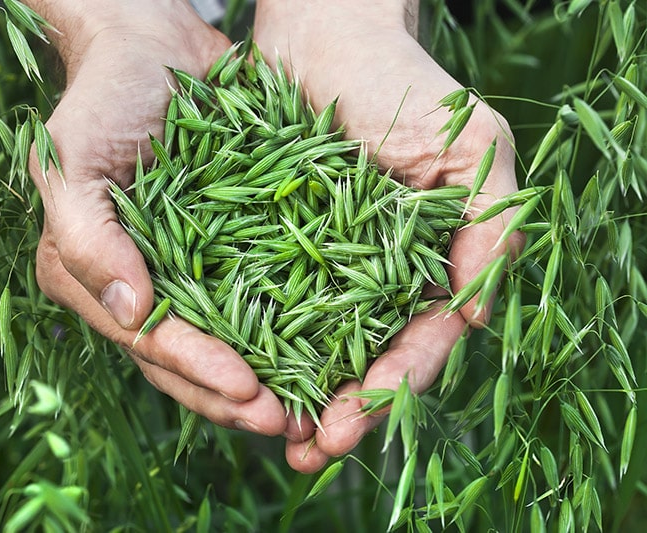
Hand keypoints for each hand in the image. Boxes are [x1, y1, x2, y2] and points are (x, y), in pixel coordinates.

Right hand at [25, 0, 286, 435]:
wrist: (153, 47)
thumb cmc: (103, 99)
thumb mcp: (73, 161)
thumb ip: (88, 239)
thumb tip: (132, 315)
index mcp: (96, 279)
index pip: (150, 342)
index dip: (198, 370)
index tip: (249, 392)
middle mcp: (141, 288)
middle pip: (189, 361)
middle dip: (237, 396)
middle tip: (290, 422)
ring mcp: (187, 272)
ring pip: (228, 343)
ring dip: (269, 379)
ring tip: (314, 409)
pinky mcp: (230, 250)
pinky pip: (260, 298)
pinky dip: (291, 329)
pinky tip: (329, 352)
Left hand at [254, 0, 524, 471]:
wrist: (324, 31)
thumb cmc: (404, 83)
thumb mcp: (471, 146)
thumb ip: (492, 224)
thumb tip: (478, 315)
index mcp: (428, 265)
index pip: (416, 344)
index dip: (388, 390)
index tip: (349, 426)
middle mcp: (373, 275)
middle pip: (358, 357)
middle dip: (335, 408)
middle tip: (304, 451)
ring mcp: (318, 263)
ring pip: (306, 342)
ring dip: (288, 389)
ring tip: (262, 426)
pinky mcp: (265, 242)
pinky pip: (256, 298)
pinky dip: (247, 336)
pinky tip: (230, 367)